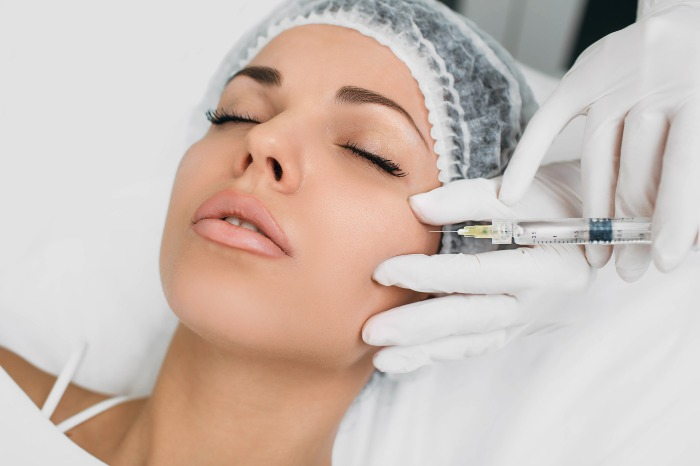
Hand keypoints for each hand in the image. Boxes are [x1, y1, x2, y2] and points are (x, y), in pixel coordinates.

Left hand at [364, 162, 592, 372]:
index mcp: (547, 266)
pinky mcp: (515, 327)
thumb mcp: (518, 191)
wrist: (589, 226)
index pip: (478, 274)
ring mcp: (527, 320)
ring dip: (425, 350)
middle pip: (472, 319)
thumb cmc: (554, 201)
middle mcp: (539, 302)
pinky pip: (476, 345)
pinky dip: (441, 352)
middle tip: (371, 332)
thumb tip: (416, 207)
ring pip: (472, 341)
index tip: (383, 272)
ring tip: (381, 358)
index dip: (429, 274)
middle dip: (419, 327)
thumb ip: (468, 198)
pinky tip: (407, 358)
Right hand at [499, 1, 699, 281]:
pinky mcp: (583, 74)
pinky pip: (546, 122)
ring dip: (596, 210)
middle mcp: (657, 81)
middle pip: (637, 167)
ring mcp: (615, 78)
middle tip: (632, 269)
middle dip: (633, 226)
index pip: (684, 165)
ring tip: (598, 254)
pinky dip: (527, 158)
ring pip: (597, 154)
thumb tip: (688, 236)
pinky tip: (514, 194)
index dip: (675, 217)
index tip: (665, 260)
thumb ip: (697, 174)